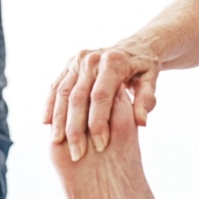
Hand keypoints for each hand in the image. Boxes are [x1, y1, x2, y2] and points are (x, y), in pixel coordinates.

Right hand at [43, 41, 159, 160]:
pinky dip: (50, 105)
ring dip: (58, 119)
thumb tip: (141, 121)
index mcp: (113, 62)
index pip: (101, 96)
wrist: (134, 47)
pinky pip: (56, 87)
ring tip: (58, 142)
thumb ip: (146, 101)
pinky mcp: (69, 64)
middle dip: (76, 127)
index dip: (99, 122)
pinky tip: (47, 124)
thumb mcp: (151, 82)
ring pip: (63, 92)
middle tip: (78, 152)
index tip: (101, 145)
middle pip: (78, 96)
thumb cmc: (144, 69)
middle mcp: (92, 58)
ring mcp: (77, 60)